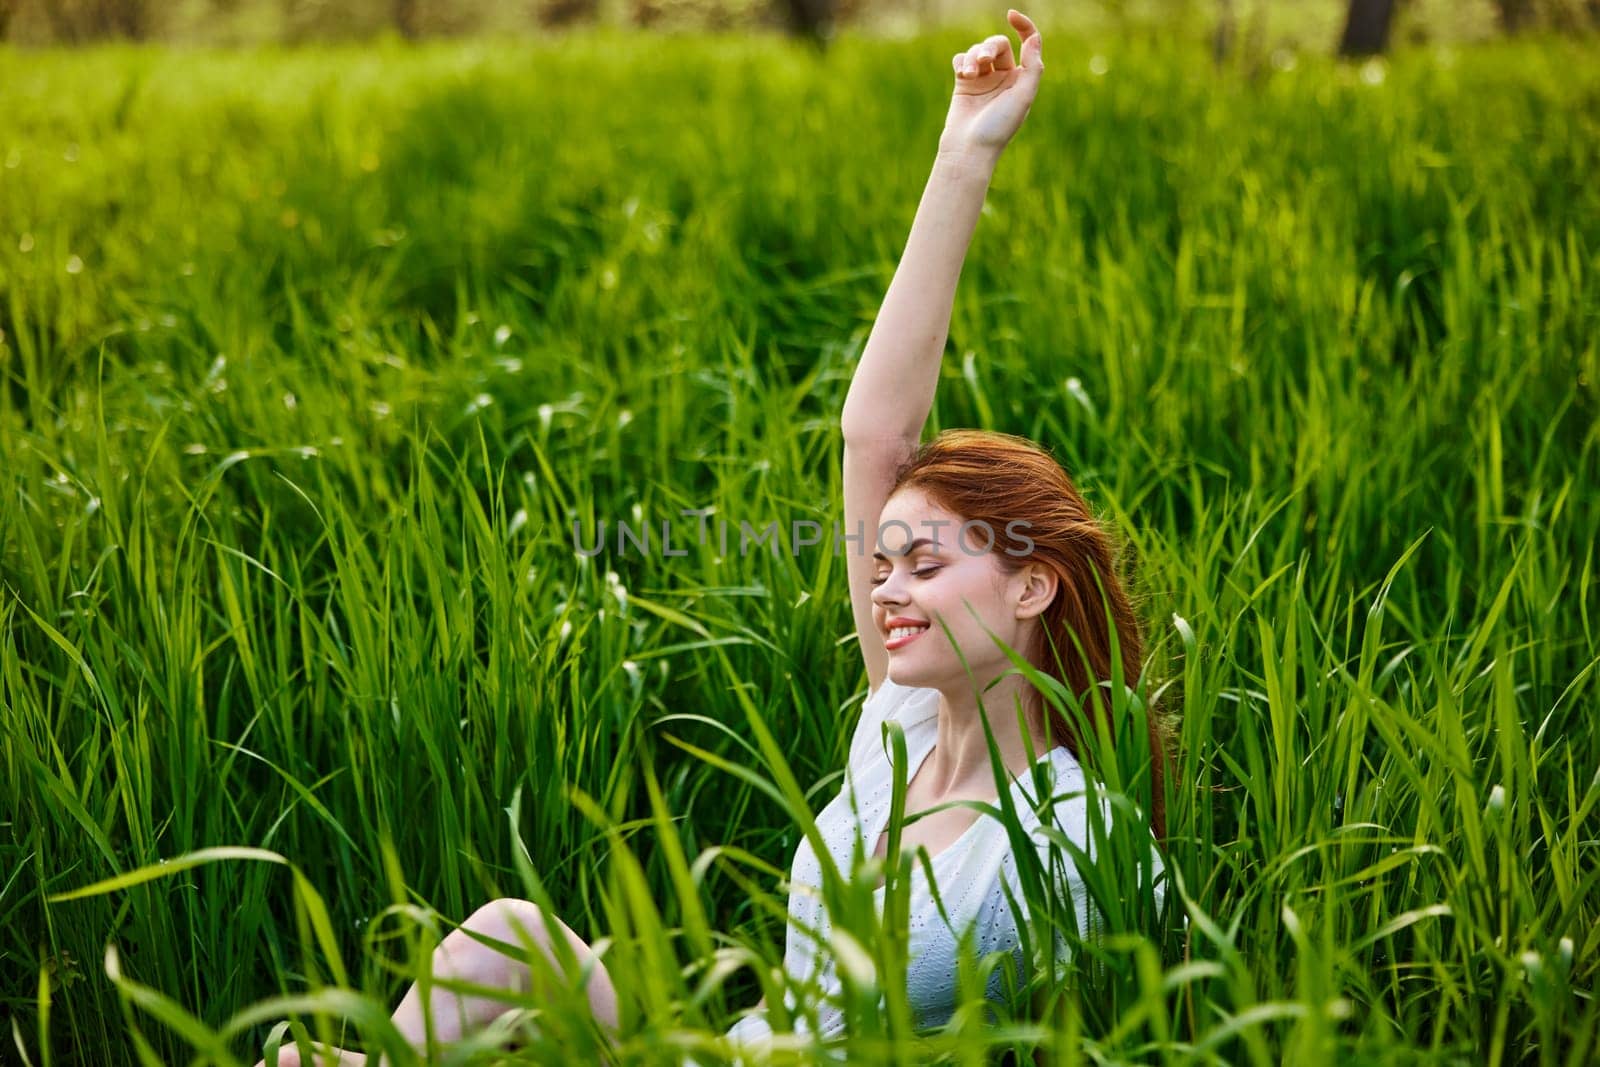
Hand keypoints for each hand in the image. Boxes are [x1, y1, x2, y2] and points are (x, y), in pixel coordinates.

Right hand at [941, 9, 1043, 157]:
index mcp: (1022, 79)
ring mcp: (983, 80)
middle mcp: (1004, 77)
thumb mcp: (1023, 97)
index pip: (1027, 43)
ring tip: (969, 73)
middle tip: (983, 61)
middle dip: (989, 48)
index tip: (1011, 15)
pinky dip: (962, 61)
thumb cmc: (998, 127)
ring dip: (973, 56)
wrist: (969, 148)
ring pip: (978, 51)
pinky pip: (962, 59)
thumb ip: (1032, 67)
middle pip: (998, 44)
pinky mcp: (963, 83)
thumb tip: (1034, 37)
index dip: (1023, 26)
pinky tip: (962, 73)